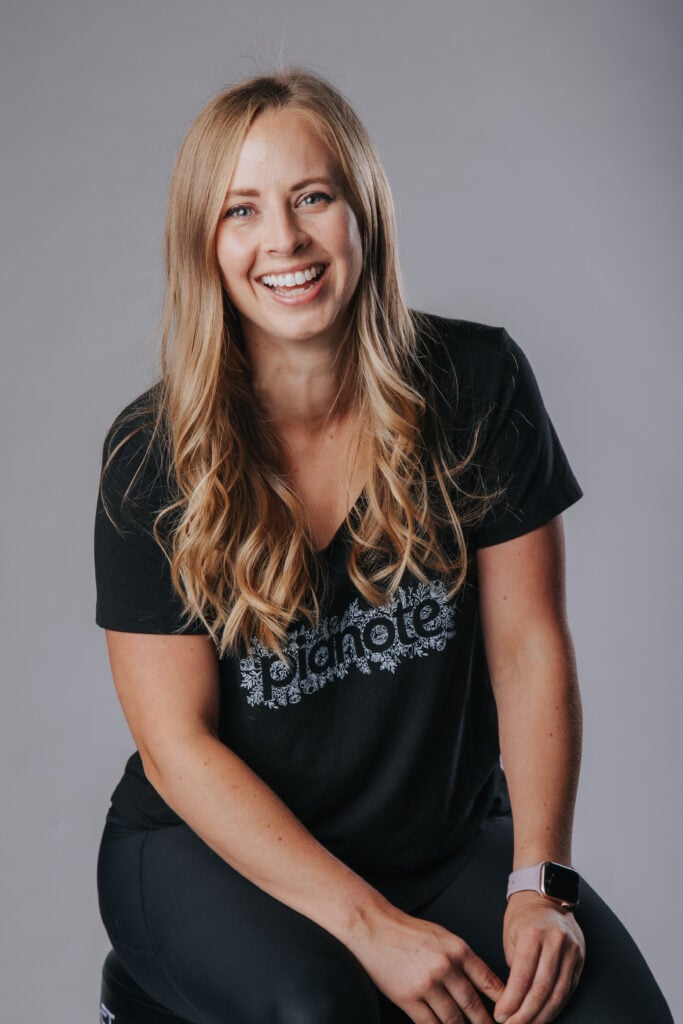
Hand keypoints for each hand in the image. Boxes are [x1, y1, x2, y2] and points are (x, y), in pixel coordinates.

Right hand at [345, 900, 504, 1022]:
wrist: (375, 927)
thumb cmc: (409, 931)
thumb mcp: (443, 937)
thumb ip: (463, 959)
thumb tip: (482, 984)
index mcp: (458, 949)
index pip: (488, 982)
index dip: (501, 1003)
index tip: (509, 1016)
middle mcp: (446, 967)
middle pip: (473, 1005)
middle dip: (484, 1023)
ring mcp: (427, 984)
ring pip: (453, 1019)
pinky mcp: (409, 998)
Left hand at [494, 892, 584, 1023]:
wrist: (546, 898)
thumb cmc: (523, 917)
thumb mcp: (511, 937)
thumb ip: (514, 967)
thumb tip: (511, 1001)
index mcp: (533, 934)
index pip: (522, 977)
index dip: (511, 1001)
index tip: (501, 1015)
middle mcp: (556, 942)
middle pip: (542, 990)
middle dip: (525, 1014)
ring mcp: (571, 950)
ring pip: (558, 994)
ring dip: (541, 1015)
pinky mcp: (580, 959)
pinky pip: (568, 990)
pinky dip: (555, 1006)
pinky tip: (544, 1014)